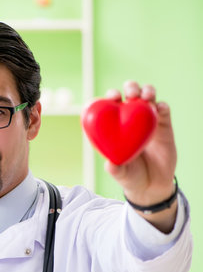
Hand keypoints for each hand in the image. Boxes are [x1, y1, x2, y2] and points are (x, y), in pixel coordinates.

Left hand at [103, 81, 176, 232]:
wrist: (153, 184)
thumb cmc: (131, 176)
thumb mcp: (121, 174)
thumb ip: (115, 169)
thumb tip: (110, 164)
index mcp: (114, 126)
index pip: (108, 106)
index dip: (108, 97)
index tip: (111, 98)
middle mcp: (129, 119)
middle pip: (129, 95)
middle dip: (130, 87)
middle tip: (130, 93)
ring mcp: (146, 121)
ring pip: (147, 98)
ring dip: (146, 91)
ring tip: (146, 95)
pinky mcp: (164, 125)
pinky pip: (163, 110)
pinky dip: (161, 105)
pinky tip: (160, 108)